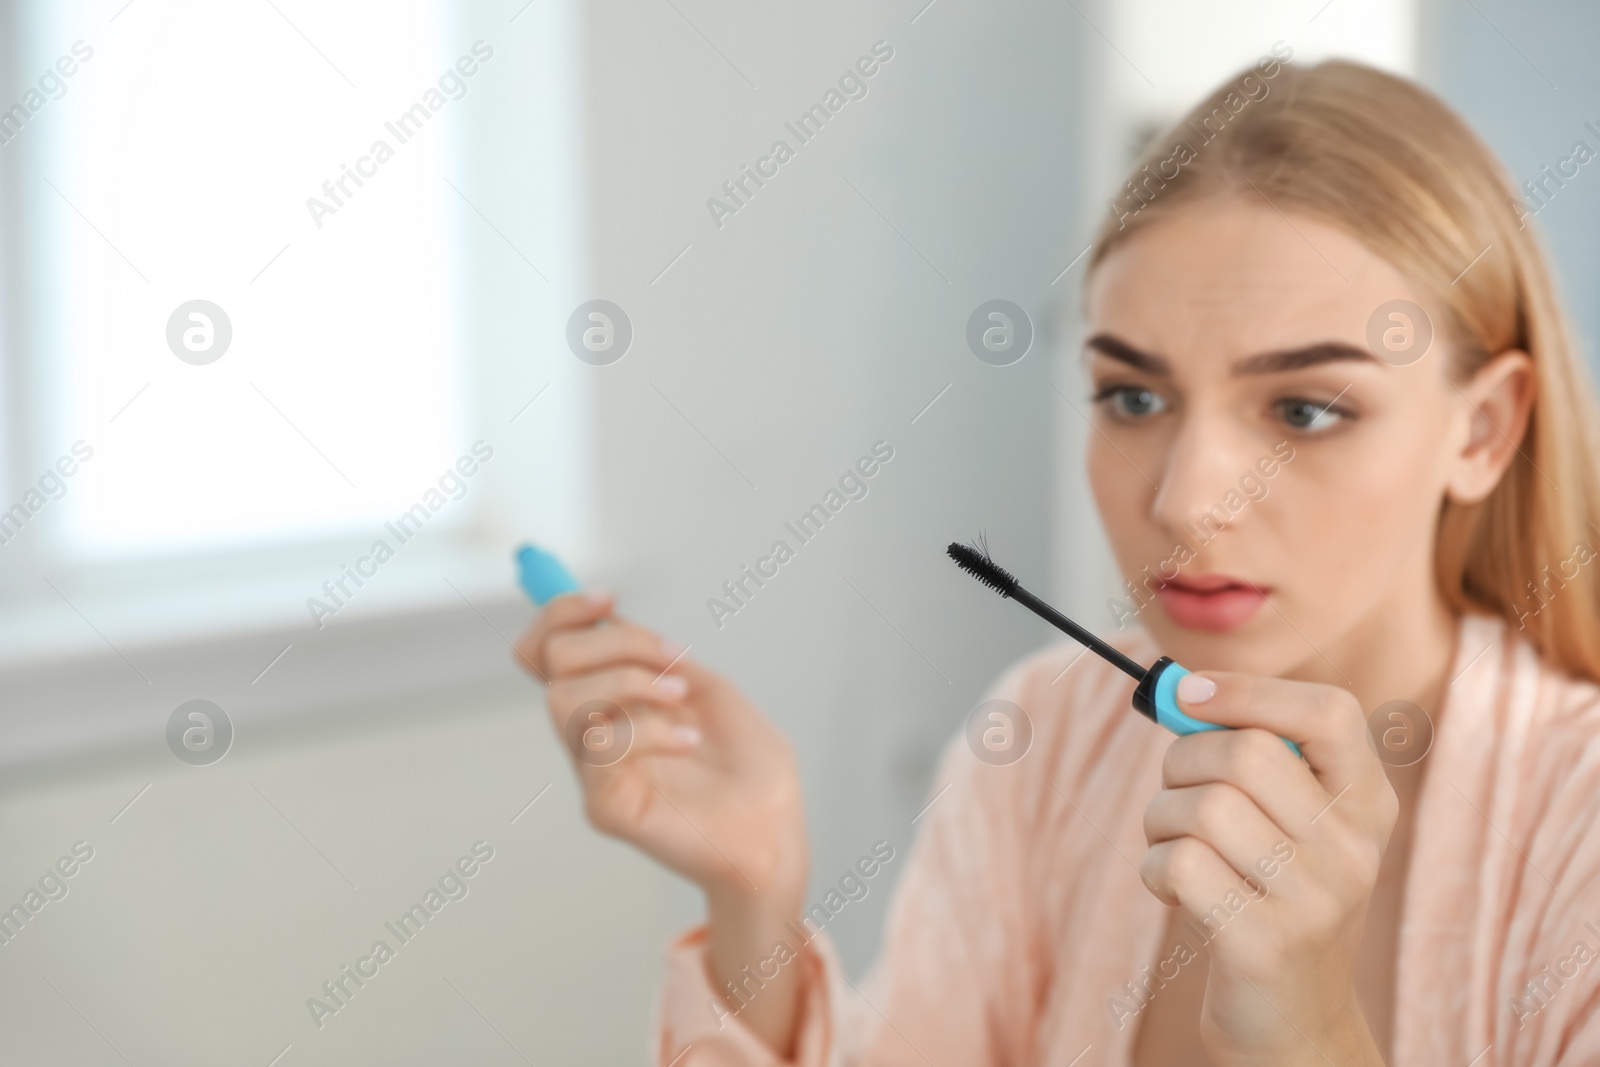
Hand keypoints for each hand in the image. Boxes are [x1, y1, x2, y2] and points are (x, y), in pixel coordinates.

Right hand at [515, 590, 807, 905]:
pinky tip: (689, 741)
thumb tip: (609, 616)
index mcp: (609, 704)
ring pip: (564, 700)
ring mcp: (594, 774)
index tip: (609, 599)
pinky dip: (649, 729)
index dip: (560, 614)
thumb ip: (656, 657)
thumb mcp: (706, 689)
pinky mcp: (606, 807)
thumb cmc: (749, 768)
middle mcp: (590, 735)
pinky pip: (600, 747)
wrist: (775, 830)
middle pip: (551, 661)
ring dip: (630, 682)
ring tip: (681, 699)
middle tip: (674, 661)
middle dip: (617, 642)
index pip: (545, 650)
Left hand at [1138, 672, 1397, 1066]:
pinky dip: (1153, 868)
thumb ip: (1252, 756)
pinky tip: (1171, 890)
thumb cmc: (1269, 897)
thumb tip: (1180, 691)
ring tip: (1172, 846)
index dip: (1249, 690)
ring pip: (1202, 806)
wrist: (1292, 1023)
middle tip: (1175, 794)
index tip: (1189, 693)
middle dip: (1181, 761)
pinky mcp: (1265, 943)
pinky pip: (1178, 863)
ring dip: (1160, 819)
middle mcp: (1354, 849)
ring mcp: (1315, 899)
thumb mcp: (1289, 825)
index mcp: (1369, 804)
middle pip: (1244, 753)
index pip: (1330, 712)